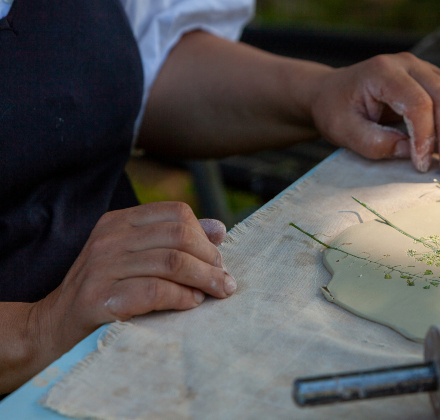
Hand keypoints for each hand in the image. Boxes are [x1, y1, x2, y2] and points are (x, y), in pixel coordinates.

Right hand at [33, 202, 233, 355]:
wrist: (53, 327)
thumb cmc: (105, 292)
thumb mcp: (136, 258)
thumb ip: (173, 241)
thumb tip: (219, 230)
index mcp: (119, 222)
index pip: (176, 213)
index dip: (204, 236)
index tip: (218, 259)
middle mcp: (109, 238)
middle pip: (179, 237)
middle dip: (211, 260)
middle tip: (225, 281)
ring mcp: (101, 267)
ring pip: (171, 262)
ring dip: (203, 280)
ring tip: (215, 293)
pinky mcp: (99, 298)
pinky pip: (155, 290)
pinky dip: (182, 297)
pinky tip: (191, 304)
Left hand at [309, 52, 439, 178]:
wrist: (332, 92)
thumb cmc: (336, 110)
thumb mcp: (344, 131)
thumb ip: (374, 142)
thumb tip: (410, 152)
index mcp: (383, 71)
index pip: (418, 103)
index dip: (425, 137)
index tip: (421, 166)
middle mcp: (409, 64)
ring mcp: (425, 68)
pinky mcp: (435, 79)